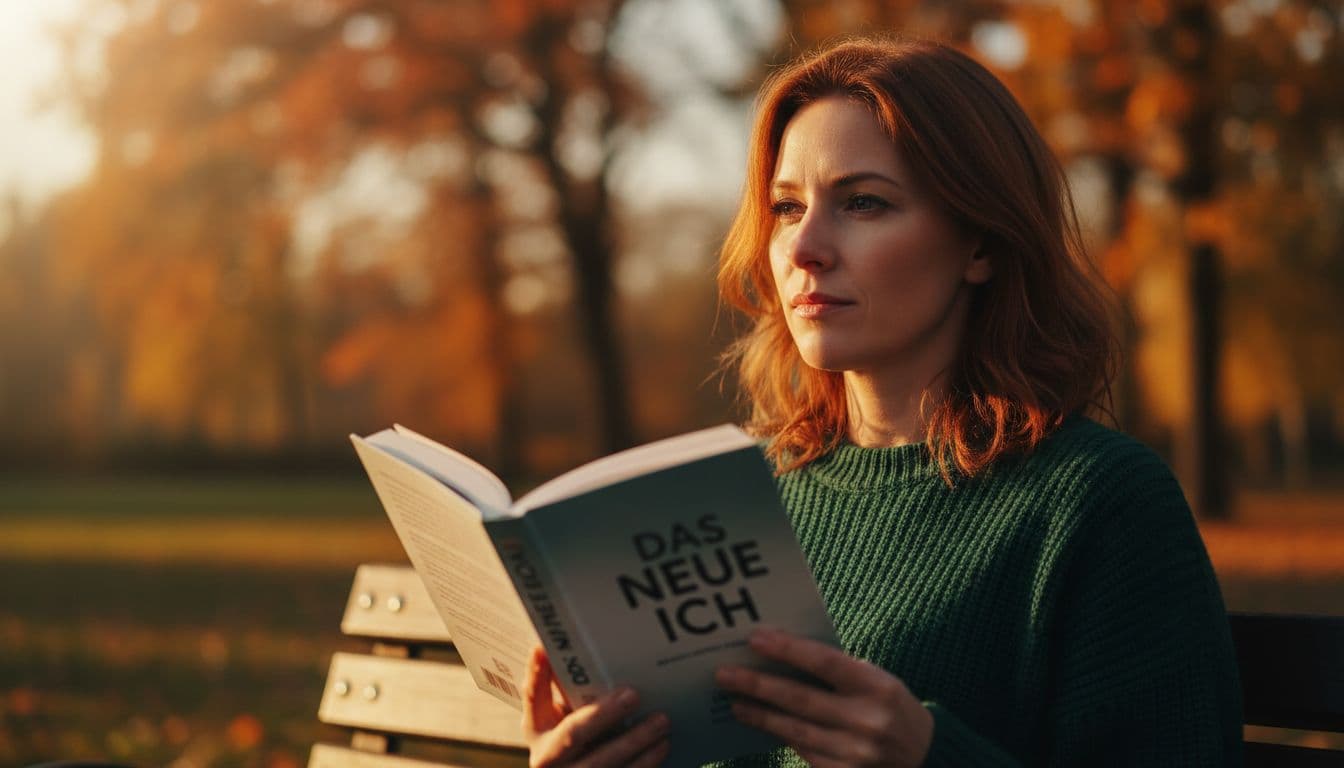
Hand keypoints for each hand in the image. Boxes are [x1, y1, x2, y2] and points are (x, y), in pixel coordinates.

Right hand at [522, 646, 669, 767]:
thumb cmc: (570, 743)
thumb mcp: (559, 720)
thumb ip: (560, 688)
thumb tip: (556, 647)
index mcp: (538, 732)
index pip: (533, 698)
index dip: (538, 674)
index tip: (545, 649)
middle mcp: (548, 759)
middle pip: (572, 735)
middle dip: (602, 714)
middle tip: (633, 694)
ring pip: (601, 764)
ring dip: (634, 742)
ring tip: (661, 721)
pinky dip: (644, 763)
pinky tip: (661, 747)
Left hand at [714, 628, 932, 767]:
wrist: (924, 758)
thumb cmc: (891, 707)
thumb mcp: (878, 680)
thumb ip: (838, 670)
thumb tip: (782, 654)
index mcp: (877, 687)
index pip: (824, 663)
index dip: (787, 650)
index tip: (754, 639)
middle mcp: (866, 721)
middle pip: (800, 699)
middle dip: (758, 685)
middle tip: (724, 674)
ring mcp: (855, 754)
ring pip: (794, 730)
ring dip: (759, 715)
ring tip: (734, 701)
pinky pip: (803, 751)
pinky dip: (779, 735)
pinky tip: (761, 723)